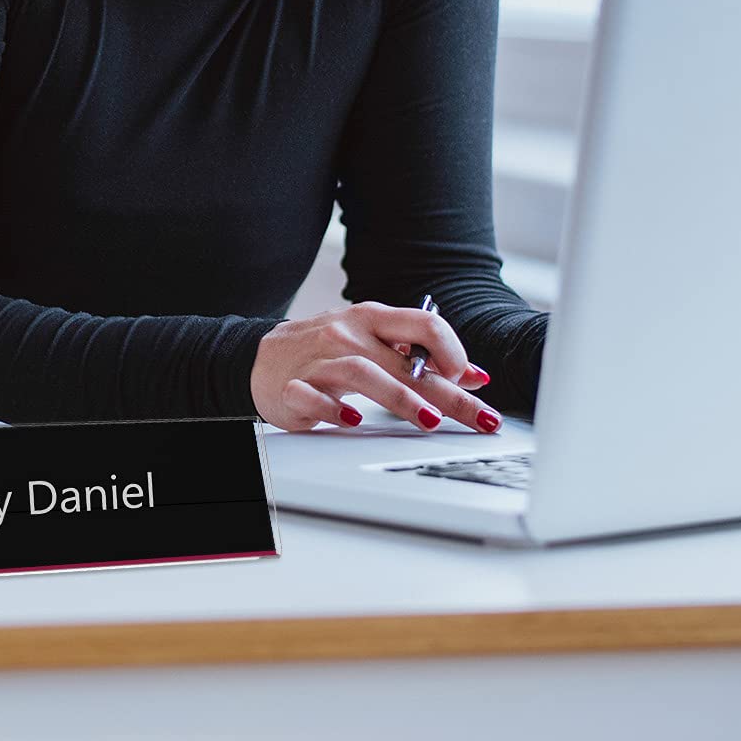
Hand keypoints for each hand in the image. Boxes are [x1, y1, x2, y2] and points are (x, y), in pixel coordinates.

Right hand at [249, 301, 500, 434]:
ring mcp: (318, 360)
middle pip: (405, 361)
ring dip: (399, 398)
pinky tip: (353, 422)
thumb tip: (473, 376)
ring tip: (428, 421)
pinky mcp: (293, 387)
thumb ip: (419, 357)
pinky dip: (333, 409)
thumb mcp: (373, 343)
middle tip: (479, 417)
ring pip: (362, 372)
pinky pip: (312, 397)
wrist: (260, 359)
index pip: (423, 324)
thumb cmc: (325, 352)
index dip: (453, 352)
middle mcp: (347, 334)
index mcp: (371, 319)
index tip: (471, 380)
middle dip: (448, 392)